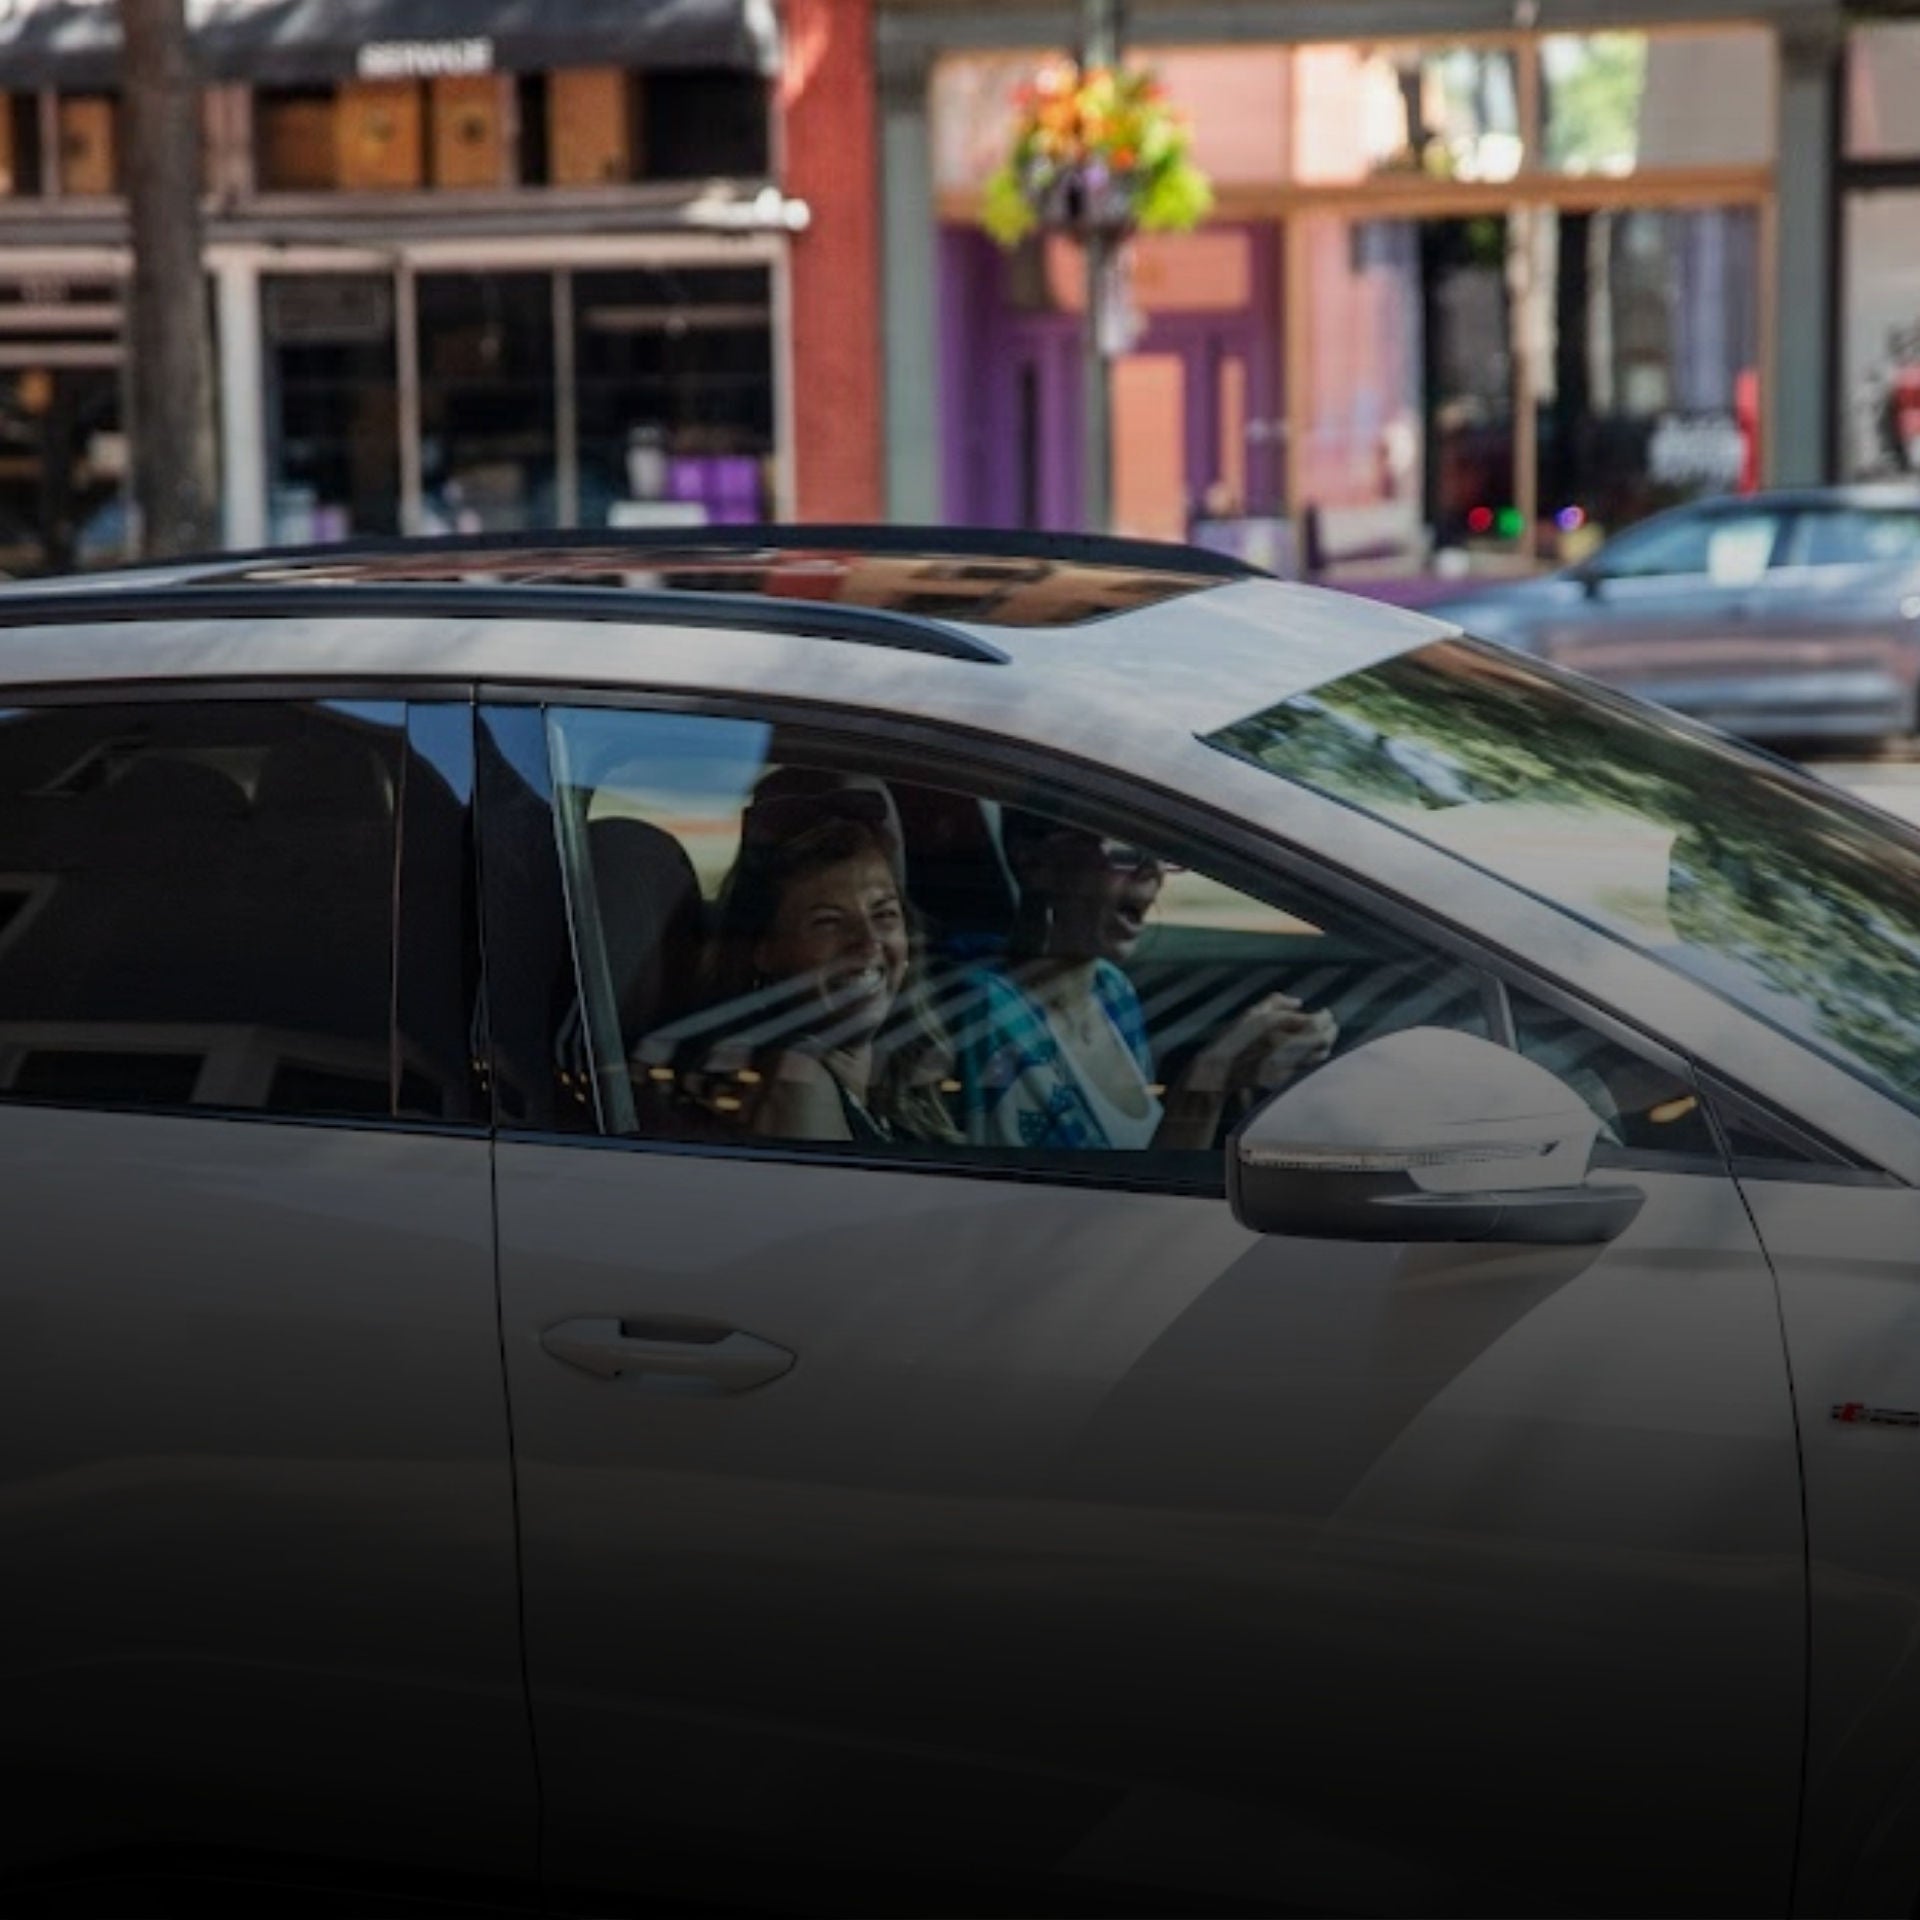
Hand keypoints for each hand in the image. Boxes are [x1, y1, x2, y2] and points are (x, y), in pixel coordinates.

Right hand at [1185, 993, 1337, 1094]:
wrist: (1222, 1069)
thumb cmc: (1234, 1037)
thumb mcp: (1252, 1013)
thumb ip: (1277, 1001)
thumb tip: (1299, 1003)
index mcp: (1278, 1026)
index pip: (1316, 1021)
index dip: (1325, 1016)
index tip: (1326, 1013)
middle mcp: (1285, 1046)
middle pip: (1323, 1039)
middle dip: (1331, 1031)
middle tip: (1331, 1025)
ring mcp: (1286, 1063)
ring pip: (1319, 1055)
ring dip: (1325, 1045)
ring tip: (1323, 1038)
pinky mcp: (1285, 1077)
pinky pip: (1308, 1065)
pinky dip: (1314, 1057)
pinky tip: (1309, 1052)